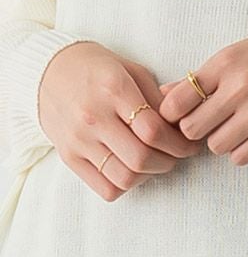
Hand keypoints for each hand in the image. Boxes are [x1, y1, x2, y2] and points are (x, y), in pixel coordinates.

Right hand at [38, 41, 202, 201]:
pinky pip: (105, 188)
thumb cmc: (99, 68)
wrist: (49, 71)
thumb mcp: (132, 70)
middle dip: (170, 160)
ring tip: (158, 160)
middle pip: (141, 158)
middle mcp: (94, 117)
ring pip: (124, 178)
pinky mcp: (69, 157)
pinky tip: (133, 168)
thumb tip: (183, 125)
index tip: (190, 142)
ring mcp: (79, 140)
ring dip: (150, 175)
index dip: (179, 141)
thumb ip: (157, 98)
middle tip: (179, 154)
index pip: (153, 129)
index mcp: (114, 89)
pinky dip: (126, 185)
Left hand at [157, 22, 247, 165]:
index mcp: (225, 62)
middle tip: (208, 120)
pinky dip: (240, 149)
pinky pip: (241, 156)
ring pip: (215, 146)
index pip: (176, 102)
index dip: (173, 113)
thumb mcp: (234, 53)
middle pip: (192, 129)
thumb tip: (163, 96)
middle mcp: (240, 86)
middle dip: (196, 128)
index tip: (181, 113)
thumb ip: (200, 77)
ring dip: (219, 139)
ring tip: (233, 123)